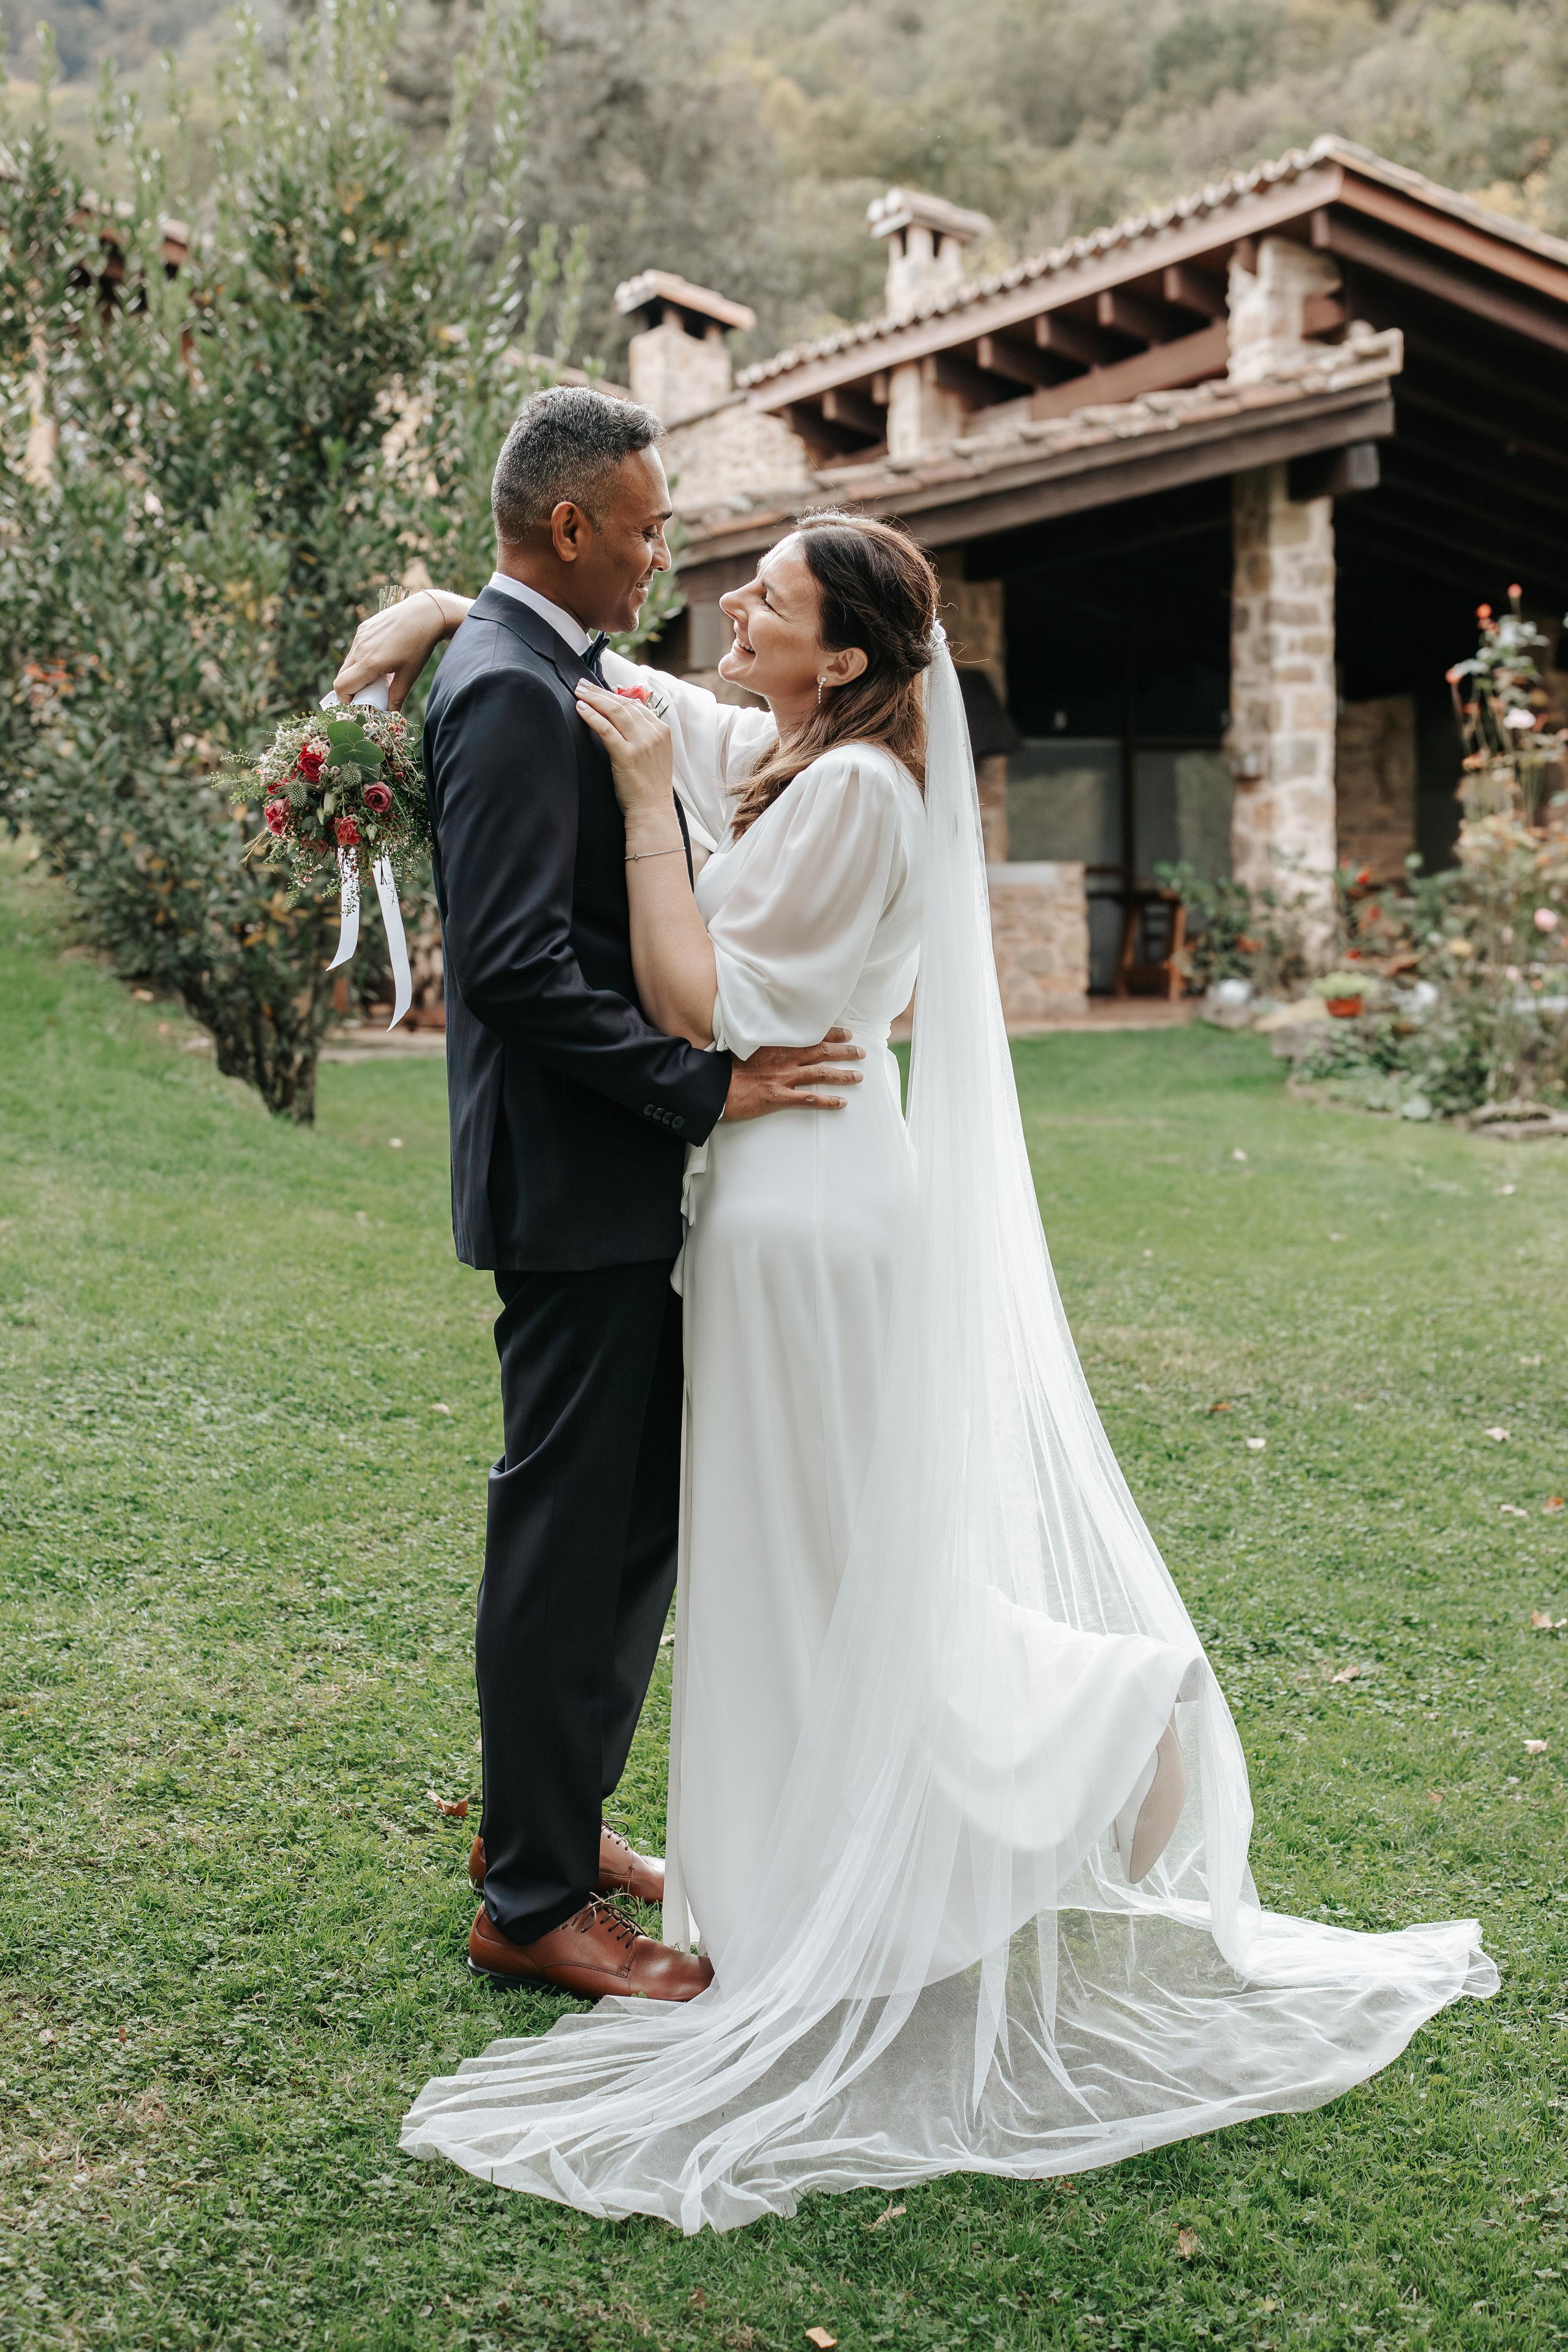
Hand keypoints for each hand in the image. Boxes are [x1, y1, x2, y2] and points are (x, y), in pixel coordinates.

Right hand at [333, 588, 467, 708]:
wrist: (425, 614)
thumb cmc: (419, 646)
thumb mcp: (409, 675)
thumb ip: (396, 697)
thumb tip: (390, 716)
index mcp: (369, 662)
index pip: (342, 687)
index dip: (345, 700)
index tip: (358, 705)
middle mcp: (360, 648)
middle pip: (342, 676)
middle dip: (351, 689)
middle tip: (368, 694)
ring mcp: (360, 636)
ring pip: (348, 663)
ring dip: (356, 674)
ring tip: (378, 676)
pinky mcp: (364, 628)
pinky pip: (355, 649)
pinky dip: (361, 659)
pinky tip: (380, 659)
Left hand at [573, 681, 674, 830]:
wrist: (652, 811)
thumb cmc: (649, 786)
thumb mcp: (653, 755)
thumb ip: (642, 735)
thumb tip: (622, 718)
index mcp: (662, 731)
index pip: (635, 705)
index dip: (613, 694)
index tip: (597, 690)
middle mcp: (653, 733)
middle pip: (623, 704)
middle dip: (600, 692)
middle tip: (582, 685)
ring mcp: (641, 744)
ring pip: (615, 712)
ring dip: (594, 699)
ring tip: (578, 692)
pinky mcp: (627, 755)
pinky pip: (606, 729)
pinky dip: (592, 717)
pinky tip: (580, 709)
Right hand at [723, 1031, 865, 1119]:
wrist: (714, 1085)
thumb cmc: (727, 1066)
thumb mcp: (747, 1045)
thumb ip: (765, 1041)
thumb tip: (775, 1037)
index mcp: (777, 1044)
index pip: (811, 1035)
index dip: (832, 1033)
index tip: (846, 1032)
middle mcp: (784, 1059)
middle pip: (822, 1052)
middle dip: (844, 1051)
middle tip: (860, 1052)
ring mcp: (783, 1078)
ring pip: (821, 1074)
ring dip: (843, 1075)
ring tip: (859, 1076)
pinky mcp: (778, 1097)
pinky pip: (809, 1099)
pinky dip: (828, 1101)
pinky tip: (842, 1103)